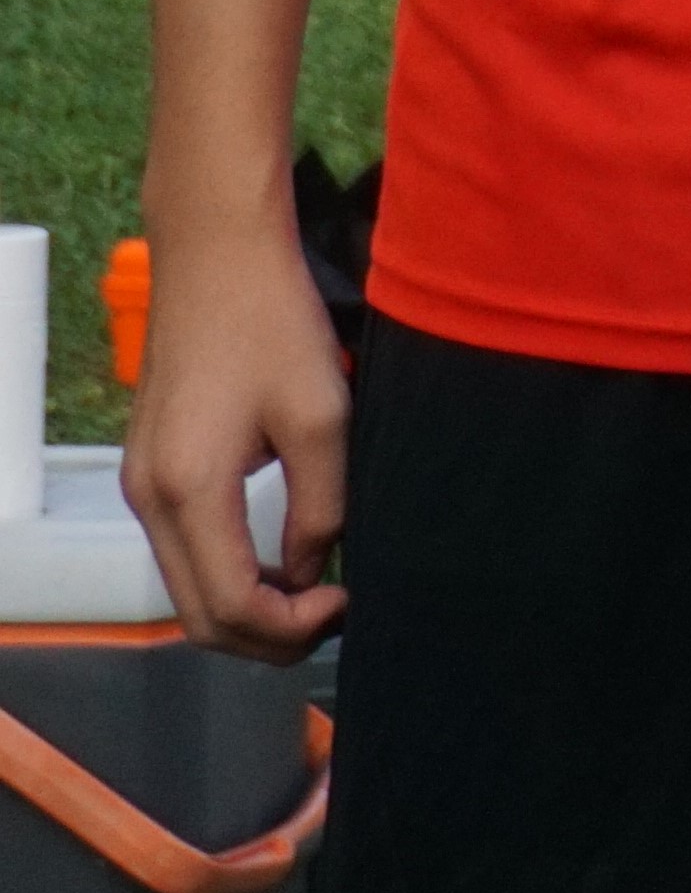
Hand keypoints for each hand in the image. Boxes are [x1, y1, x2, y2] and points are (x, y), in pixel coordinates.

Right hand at [123, 221, 347, 659]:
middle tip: (335, 614)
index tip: (347, 602)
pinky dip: (228, 572)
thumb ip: (319, 508)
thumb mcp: (322, 417)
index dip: (290, 627)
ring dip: (248, 608)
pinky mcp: (150, 469)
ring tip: (318, 593)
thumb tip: (313, 574)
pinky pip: (183, 550)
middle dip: (267, 635)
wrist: (217, 256)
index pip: (228, 606)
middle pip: (197, 615)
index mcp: (188, 490)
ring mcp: (141, 485)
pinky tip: (282, 559)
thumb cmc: (273, 323)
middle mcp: (149, 499)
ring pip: (186, 588)